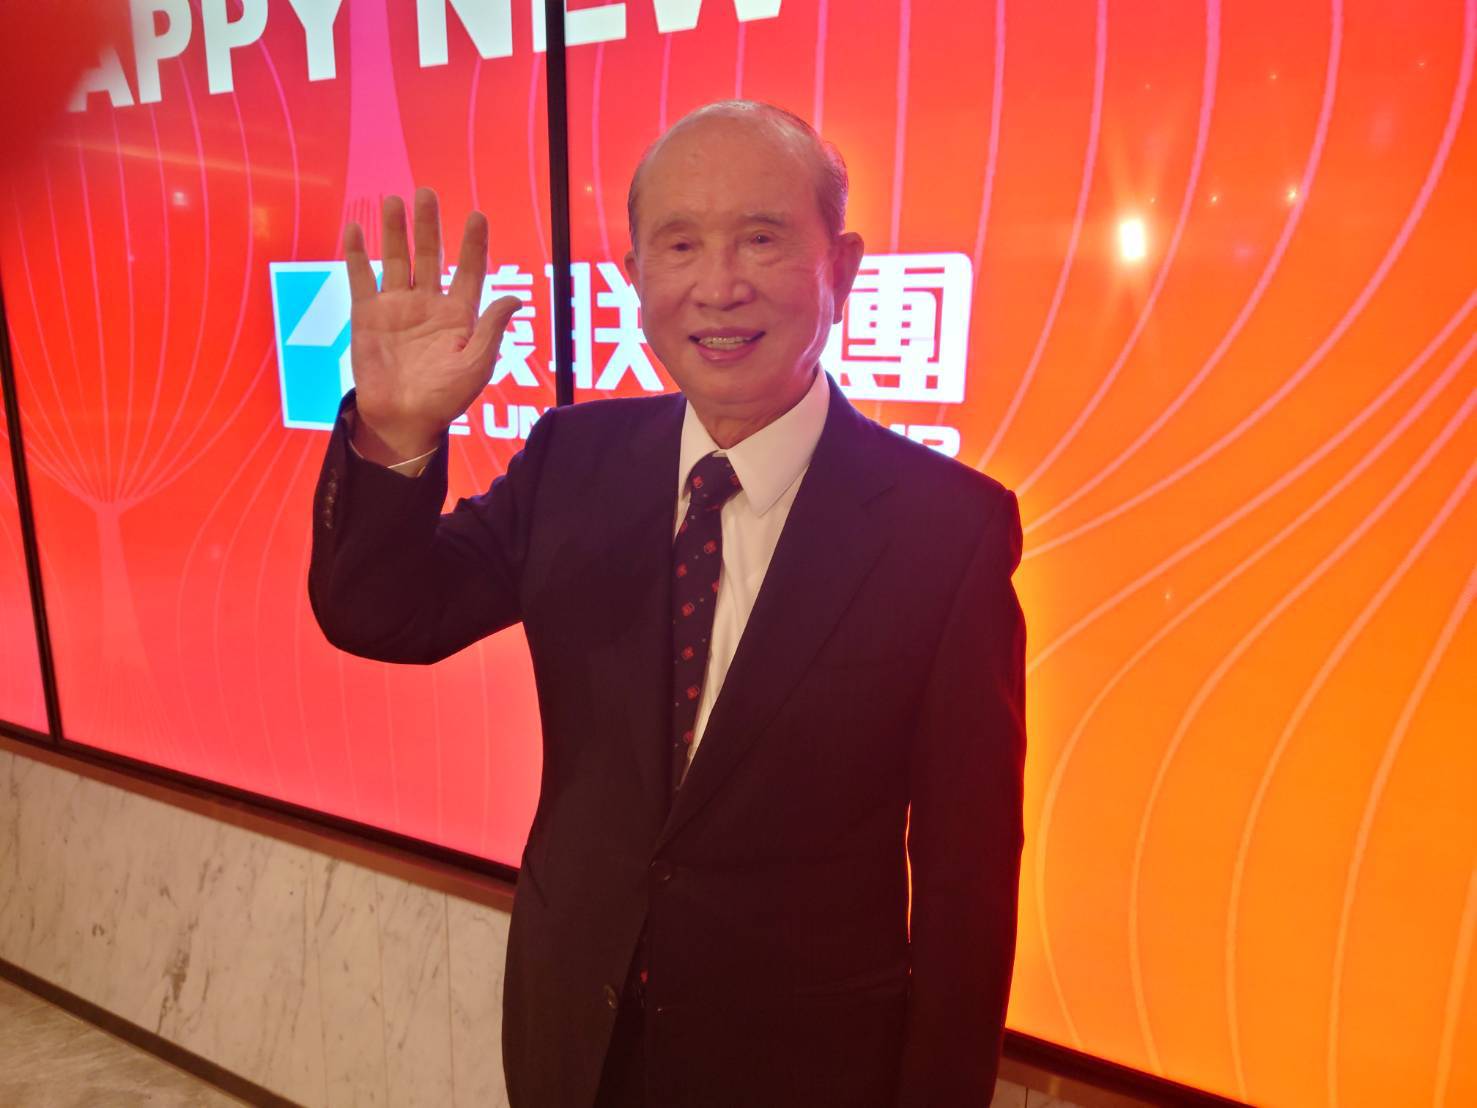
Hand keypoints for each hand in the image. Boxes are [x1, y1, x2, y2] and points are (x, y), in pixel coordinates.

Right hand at [344, 187, 521, 463]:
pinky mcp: (367, 315)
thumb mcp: (477, 365)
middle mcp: (429, 304)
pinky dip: (357, 254)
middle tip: (427, 193)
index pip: (469, 271)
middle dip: (429, 226)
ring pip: (396, 260)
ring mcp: (397, 307)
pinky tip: (356, 229)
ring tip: (394, 200)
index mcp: (459, 315)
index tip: (477, 216)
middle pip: (430, 256)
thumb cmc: (445, 398)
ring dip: (395, 230)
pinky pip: (361, 279)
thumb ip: (491, 330)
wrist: (402, 419)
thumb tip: (514, 297)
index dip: (473, 245)